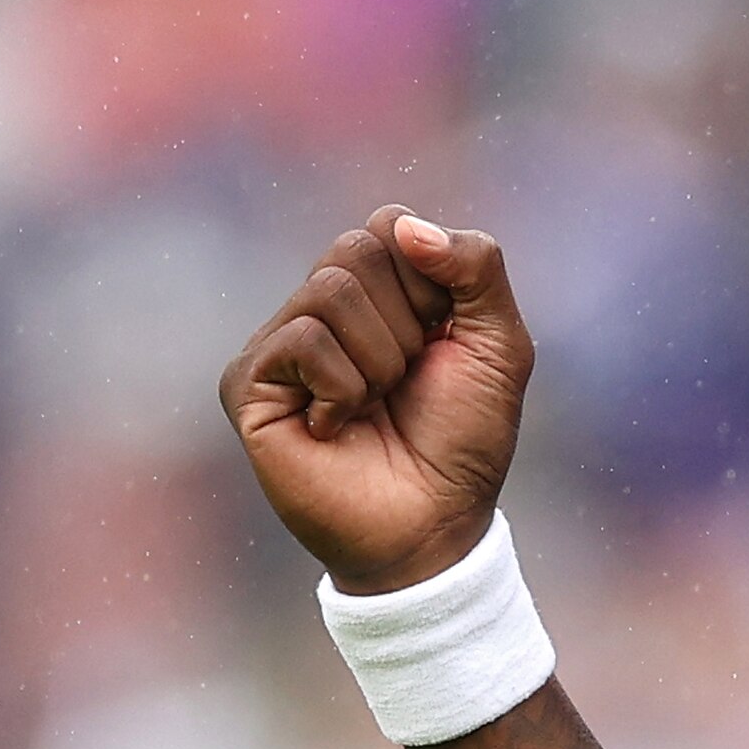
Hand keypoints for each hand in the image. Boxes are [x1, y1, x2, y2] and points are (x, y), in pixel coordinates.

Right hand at [222, 210, 534, 592]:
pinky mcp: (248, 384)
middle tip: (407, 378)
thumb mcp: (499, 341)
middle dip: (407, 321)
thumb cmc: (464, 437)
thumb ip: (475, 264)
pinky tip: (339, 426)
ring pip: (329, 291)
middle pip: (356, 248)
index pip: (388, 224)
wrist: (434, 523)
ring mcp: (277, 343)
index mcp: (374, 287)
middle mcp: (319, 306)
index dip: (431, 282)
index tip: (441, 340)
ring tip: (374, 405)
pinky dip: (344, 388)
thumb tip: (405, 226)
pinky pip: (303, 341)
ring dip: (379, 360)